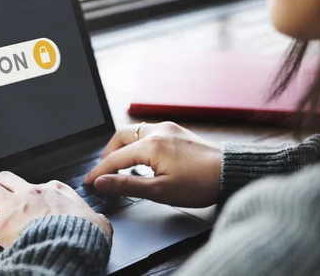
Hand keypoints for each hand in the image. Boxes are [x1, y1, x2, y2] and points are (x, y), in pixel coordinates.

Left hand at [0, 171, 112, 247]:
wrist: (73, 246)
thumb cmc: (86, 235)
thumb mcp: (99, 223)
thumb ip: (96, 219)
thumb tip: (100, 224)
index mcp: (56, 191)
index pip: (41, 184)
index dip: (35, 194)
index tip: (34, 204)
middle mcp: (33, 193)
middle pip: (6, 177)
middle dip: (0, 186)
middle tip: (0, 199)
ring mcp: (15, 207)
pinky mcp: (2, 226)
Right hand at [83, 122, 220, 207]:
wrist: (231, 172)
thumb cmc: (200, 184)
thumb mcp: (159, 191)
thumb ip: (127, 185)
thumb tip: (102, 182)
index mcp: (151, 145)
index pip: (115, 158)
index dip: (99, 171)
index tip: (88, 182)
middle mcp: (157, 131)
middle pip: (121, 137)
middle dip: (108, 153)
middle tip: (103, 172)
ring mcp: (168, 128)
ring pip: (134, 132)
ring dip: (123, 147)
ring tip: (120, 166)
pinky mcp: (177, 131)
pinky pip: (148, 132)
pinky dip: (137, 143)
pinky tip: (142, 158)